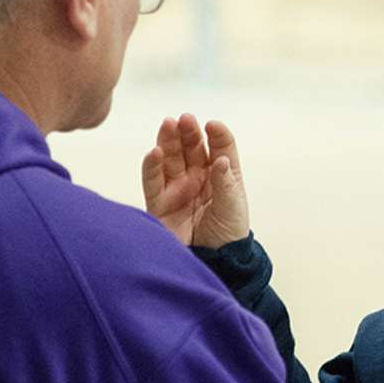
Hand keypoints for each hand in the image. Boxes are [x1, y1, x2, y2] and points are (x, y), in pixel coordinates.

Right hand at [141, 114, 249, 247]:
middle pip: (192, 148)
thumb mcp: (232, 208)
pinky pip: (152, 180)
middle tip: (185, 119)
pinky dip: (151, 165)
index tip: (212, 125)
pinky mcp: (159, 202)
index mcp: (222, 174)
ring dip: (168, 141)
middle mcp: (198, 177)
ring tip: (168, 125)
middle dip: (188, 132)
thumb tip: (221, 160)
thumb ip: (224, 184)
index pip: (220, 147)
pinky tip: (154, 152)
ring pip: (170, 158)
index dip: (217, 134)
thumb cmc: (228, 235)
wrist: (212, 263)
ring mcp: (178, 188)